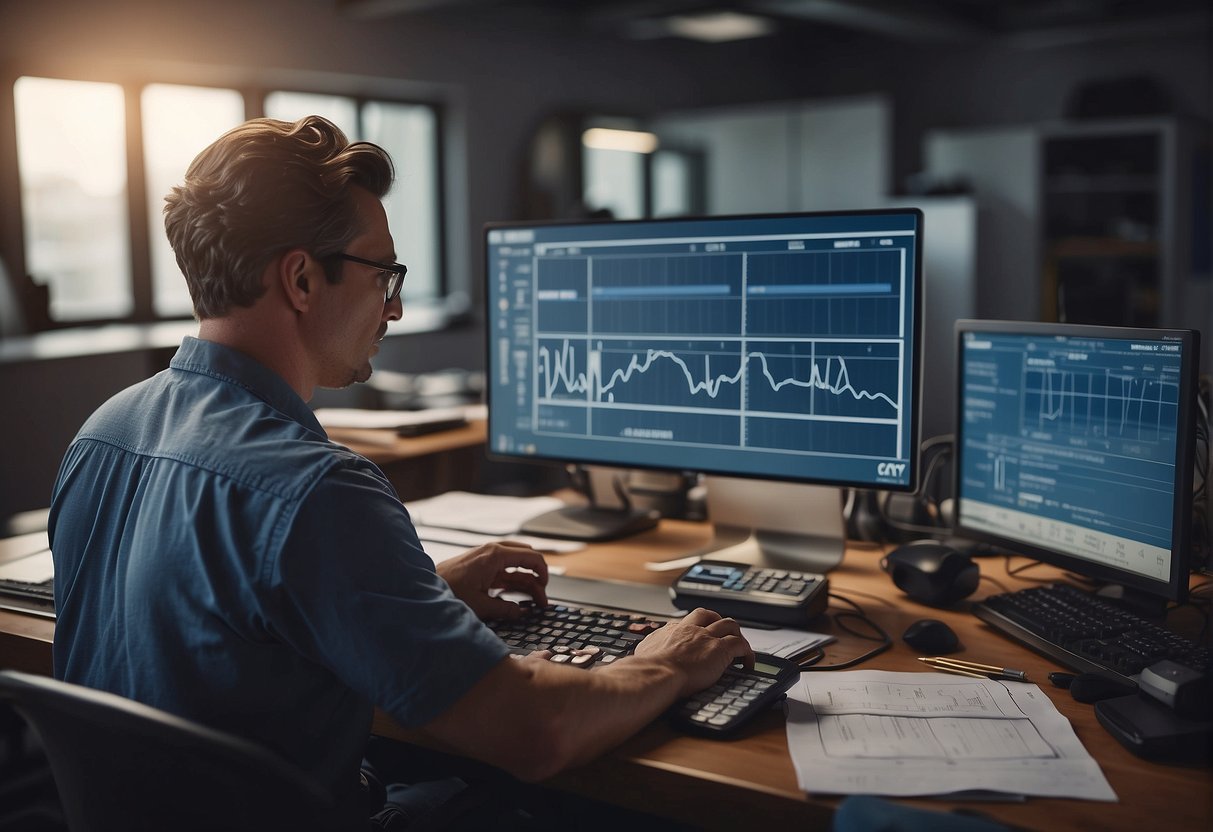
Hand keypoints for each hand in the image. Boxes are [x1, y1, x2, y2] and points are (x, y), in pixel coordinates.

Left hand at [436, 540, 548, 620]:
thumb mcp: (480, 605)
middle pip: (526, 558)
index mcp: (495, 555)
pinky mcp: (481, 567)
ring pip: (516, 566)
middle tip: (541, 595)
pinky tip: (517, 597)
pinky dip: (513, 582)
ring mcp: (486, 558)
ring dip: (527, 581)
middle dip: (537, 577)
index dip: (544, 572)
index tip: (546, 588)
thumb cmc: (447, 590)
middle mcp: (492, 552)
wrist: (424, 588)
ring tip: (534, 601)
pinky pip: (504, 571)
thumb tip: (521, 613)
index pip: (531, 556)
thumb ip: (505, 609)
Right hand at [633, 607, 753, 696]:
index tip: (698, 635)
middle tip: (723, 632)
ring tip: (740, 646)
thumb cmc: (648, 668)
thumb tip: (645, 649)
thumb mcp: (643, 651)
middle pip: (709, 615)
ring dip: (736, 633)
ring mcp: (707, 637)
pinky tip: (748, 663)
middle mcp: (691, 629)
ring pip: (729, 625)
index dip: (695, 627)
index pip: (688, 621)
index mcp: (672, 630)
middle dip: (718, 621)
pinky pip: (740, 645)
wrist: (658, 674)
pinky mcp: (720, 650)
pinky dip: (748, 653)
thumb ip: (648, 646)